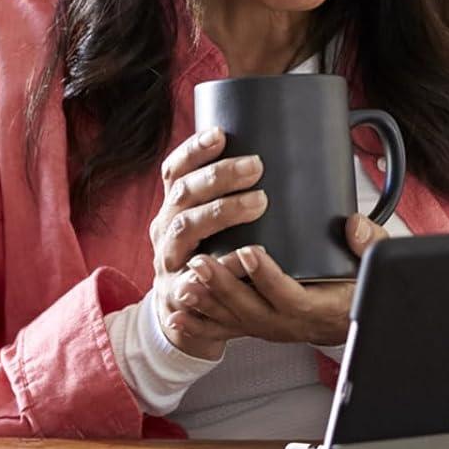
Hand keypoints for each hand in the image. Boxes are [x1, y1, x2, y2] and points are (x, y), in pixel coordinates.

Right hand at [148, 125, 267, 357]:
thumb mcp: (212, 223)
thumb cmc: (212, 256)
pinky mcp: (179, 293)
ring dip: (219, 212)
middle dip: (218, 176)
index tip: (220, 134)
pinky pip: (196, 277)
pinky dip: (219, 266)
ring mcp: (168, 261)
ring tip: (258, 202)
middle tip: (256, 167)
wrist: (186, 314)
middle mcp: (165, 229)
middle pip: (183, 195)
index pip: (176, 171)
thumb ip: (236, 198)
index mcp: (174, 207)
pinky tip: (244, 257)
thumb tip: (282, 160)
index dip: (193, 150)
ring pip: (185, 230)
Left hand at [159, 213, 391, 350]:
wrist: (349, 319)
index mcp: (318, 306)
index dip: (269, 278)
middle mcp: (290, 322)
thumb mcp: (372, 263)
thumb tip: (353, 224)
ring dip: (207, 302)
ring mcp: (270, 327)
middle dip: (224, 288)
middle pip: (252, 310)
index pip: (290, 296)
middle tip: (201, 262)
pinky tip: (178, 313)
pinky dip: (200, 323)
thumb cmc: (358, 285)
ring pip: (234, 319)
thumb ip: (367, 244)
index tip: (249, 253)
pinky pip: (225, 329)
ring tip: (185, 281)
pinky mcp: (256, 326)